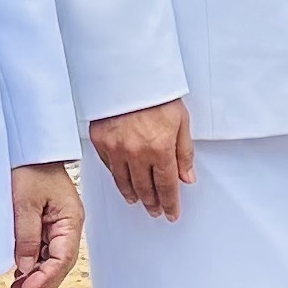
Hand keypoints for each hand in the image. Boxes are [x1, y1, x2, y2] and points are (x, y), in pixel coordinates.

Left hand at [10, 162, 83, 287]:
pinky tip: (20, 274)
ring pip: (51, 259)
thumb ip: (26, 236)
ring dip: (36, 276)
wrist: (28, 148)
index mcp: (71, 220)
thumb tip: (25, 267)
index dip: (45, 279)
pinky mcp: (48, 222)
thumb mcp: (24, 203)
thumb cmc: (30, 168)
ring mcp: (60, 225)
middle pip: (60, 264)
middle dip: (42, 284)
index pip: (62, 259)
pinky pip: (43, 249)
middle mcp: (69, 225)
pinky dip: (33, 263)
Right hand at [88, 100, 194, 220]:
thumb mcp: (181, 121)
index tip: (171, 213)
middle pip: (145, 189)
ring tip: (138, 201)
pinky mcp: (100, 141)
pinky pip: (109, 167)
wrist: (129, 74)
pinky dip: (117, 177)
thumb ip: (184, 152)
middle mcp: (137, 153)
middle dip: (152, 203)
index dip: (170, 203)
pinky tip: (122, 182)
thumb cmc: (157, 92)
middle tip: (155, 211)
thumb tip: (186, 177)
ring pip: (124, 182)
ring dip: (133, 195)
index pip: (166, 186)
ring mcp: (115, 148)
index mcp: (160, 148)